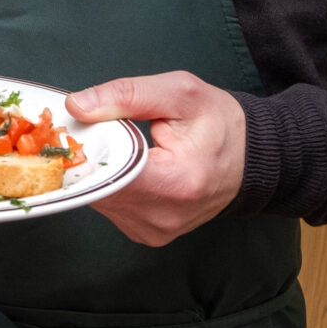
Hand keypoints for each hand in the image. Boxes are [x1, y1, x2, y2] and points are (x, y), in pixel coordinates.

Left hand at [67, 71, 246, 247]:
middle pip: (99, 186)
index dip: (87, 147)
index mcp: (176, 182)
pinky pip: (110, 207)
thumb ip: (125, 95)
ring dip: (100, 171)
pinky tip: (127, 167)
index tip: (80, 126)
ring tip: (119, 147)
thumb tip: (78, 106)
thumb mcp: (179, 93)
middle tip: (100, 129)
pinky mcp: (147, 234)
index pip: (108, 171)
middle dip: (91, 156)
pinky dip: (110, 185)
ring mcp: (154, 230)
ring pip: (99, 198)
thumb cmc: (218, 123)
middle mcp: (163, 216)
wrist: (248, 158)